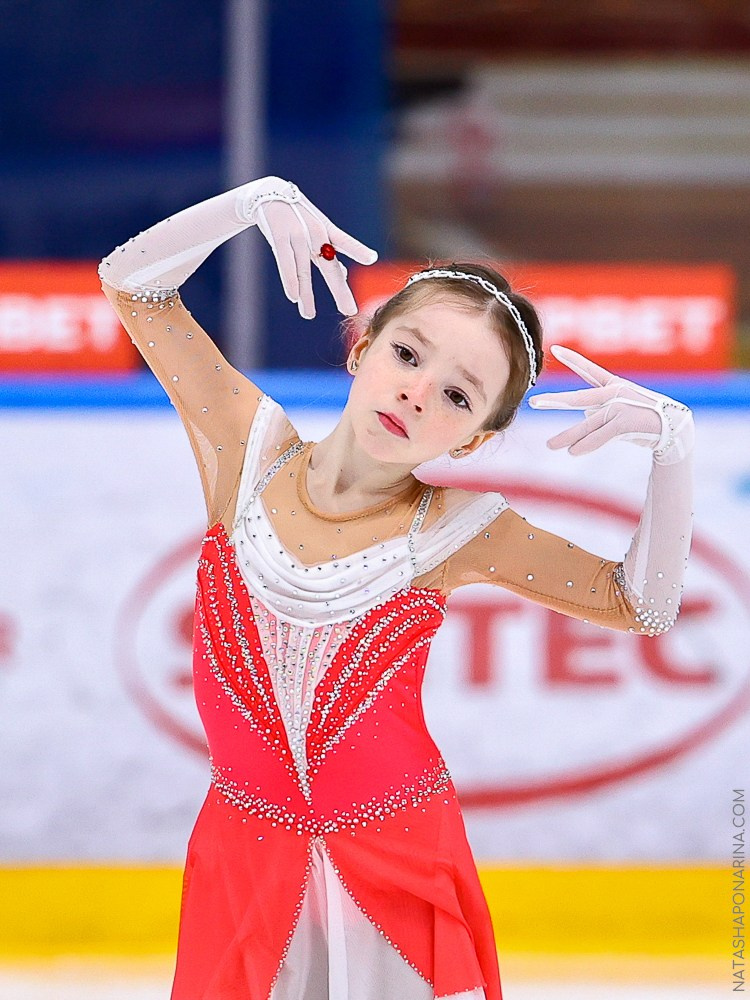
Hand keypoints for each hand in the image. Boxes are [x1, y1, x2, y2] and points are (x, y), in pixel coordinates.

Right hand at [237, 176, 377, 319]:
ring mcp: (297, 234)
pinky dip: (290, 279)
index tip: (372, 258)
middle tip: (349, 310)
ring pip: (303, 270)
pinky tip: (293, 297)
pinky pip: (285, 262)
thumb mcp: (317, 231)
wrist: (269, 195)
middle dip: (339, 290)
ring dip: (306, 294)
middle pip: (329, 266)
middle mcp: (315, 233)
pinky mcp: (279, 236)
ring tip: (309, 315)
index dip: (358, 250)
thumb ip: (329, 254)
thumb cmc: (298, 217)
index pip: (345, 242)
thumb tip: (345, 275)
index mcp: (327, 231)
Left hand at [527, 344, 693, 464]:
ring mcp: (620, 406)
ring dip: (568, 437)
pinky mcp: (625, 421)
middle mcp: (615, 392)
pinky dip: (586, 445)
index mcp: (614, 385)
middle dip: (555, 401)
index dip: (572, 359)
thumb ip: (600, 413)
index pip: (589, 370)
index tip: (554, 348)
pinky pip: (600, 435)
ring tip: (550, 445)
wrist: (676, 429)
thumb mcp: (620, 412)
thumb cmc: (646, 420)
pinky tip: (573, 452)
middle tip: (534, 402)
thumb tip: (584, 417)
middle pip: (579, 398)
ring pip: (587, 424)